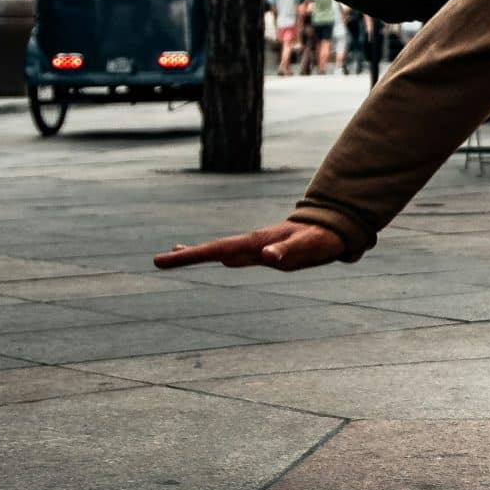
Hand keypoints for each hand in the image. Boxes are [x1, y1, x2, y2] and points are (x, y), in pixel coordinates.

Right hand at [154, 220, 349, 271]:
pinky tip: (214, 259)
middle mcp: (251, 242)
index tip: (168, 257)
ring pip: (220, 250)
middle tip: (157, 261)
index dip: (193, 254)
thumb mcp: (307, 248)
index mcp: (256, 242)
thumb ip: (287, 251)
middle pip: (213, 249)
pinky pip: (234, 253)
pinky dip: (217, 254)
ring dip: (196, 254)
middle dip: (186, 256)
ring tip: (171, 256)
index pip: (218, 249)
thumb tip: (266, 255)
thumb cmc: (320, 240)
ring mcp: (255, 246)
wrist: (332, 228)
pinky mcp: (261, 250)